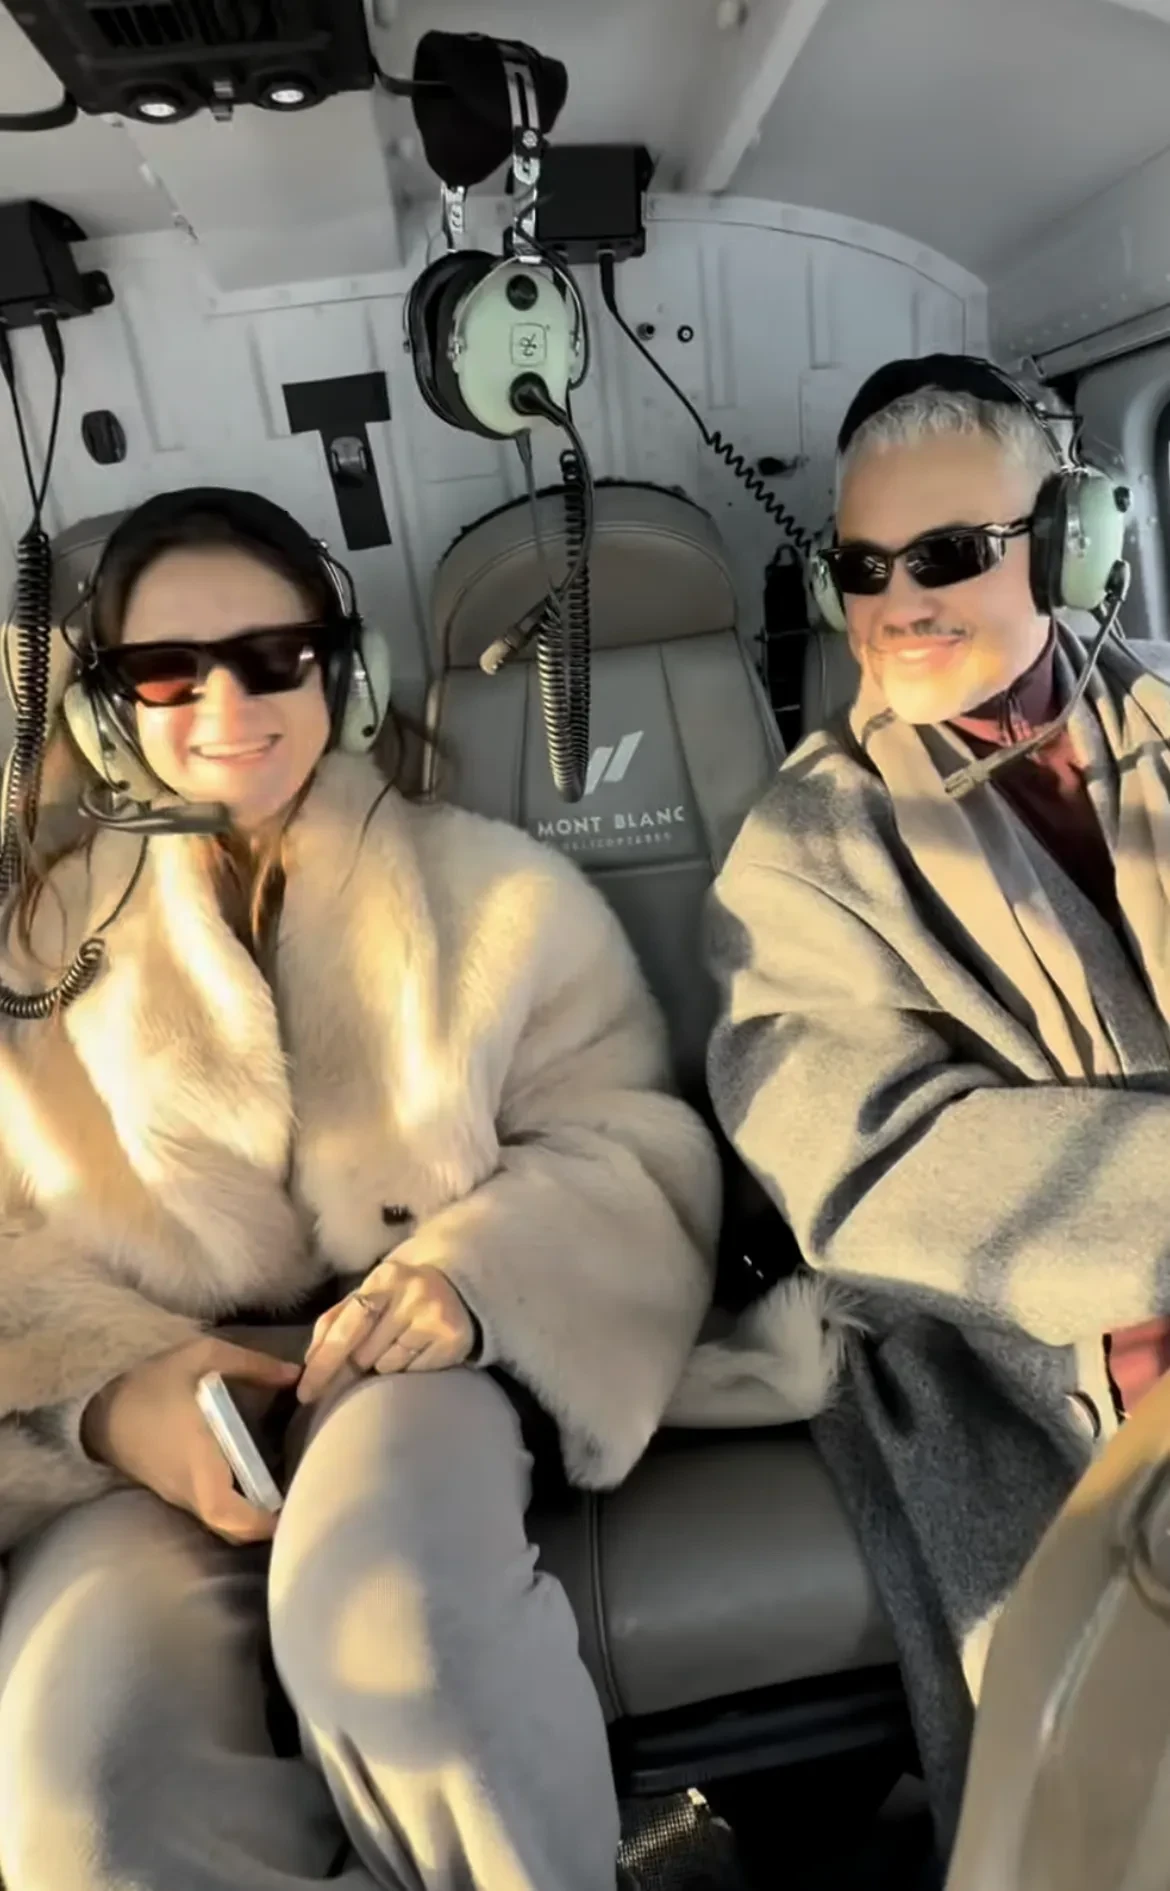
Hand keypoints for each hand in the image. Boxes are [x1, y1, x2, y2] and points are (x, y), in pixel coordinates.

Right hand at [83, 1336, 300, 1544]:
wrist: (102, 1405)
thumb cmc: (153, 1381)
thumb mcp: (203, 1356)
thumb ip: (251, 1365)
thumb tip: (295, 1375)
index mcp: (196, 1458)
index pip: (223, 1509)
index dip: (257, 1521)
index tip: (290, 1513)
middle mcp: (188, 1486)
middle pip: (228, 1527)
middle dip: (263, 1526)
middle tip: (300, 1503)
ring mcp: (178, 1494)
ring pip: (219, 1523)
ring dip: (250, 1519)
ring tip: (287, 1495)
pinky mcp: (173, 1492)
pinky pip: (208, 1511)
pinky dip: (235, 1509)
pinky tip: (258, 1485)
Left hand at [298, 1258, 476, 1404]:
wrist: (460, 1289)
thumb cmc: (400, 1297)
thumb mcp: (368, 1296)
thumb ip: (336, 1321)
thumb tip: (310, 1361)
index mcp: (383, 1278)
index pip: (345, 1327)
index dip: (323, 1363)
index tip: (305, 1393)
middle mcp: (411, 1293)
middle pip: (364, 1352)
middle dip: (354, 1365)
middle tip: (362, 1362)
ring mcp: (434, 1316)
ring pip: (387, 1366)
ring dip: (384, 1365)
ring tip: (398, 1346)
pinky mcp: (452, 1340)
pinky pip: (413, 1372)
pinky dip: (409, 1369)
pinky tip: (418, 1351)